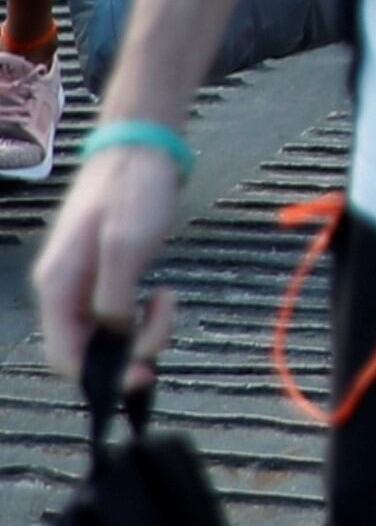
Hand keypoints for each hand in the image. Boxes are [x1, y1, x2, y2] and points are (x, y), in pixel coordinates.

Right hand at [33, 141, 180, 384]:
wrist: (142, 149)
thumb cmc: (132, 191)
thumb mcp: (126, 244)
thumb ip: (114, 295)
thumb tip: (115, 333)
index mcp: (57, 287)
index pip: (65, 356)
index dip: (100, 376)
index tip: (141, 376)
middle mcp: (64, 291)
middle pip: (88, 349)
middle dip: (128, 352)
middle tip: (165, 326)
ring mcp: (85, 284)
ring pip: (109, 334)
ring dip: (143, 331)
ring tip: (168, 298)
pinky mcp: (108, 276)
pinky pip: (120, 314)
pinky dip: (144, 316)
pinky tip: (164, 295)